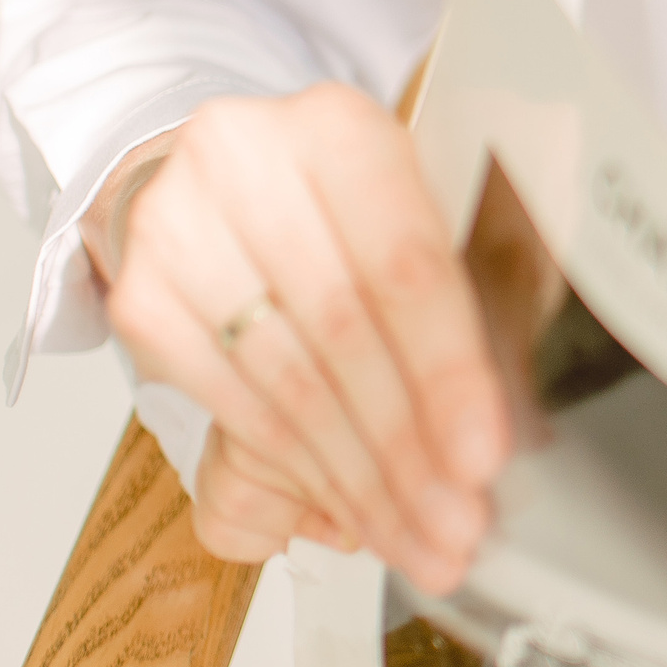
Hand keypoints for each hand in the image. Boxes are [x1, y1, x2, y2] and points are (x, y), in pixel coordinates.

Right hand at [90, 85, 508, 592]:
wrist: (217, 176)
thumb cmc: (344, 201)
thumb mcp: (428, 211)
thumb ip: (486, 289)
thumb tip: (527, 418)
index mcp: (342, 129)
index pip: (404, 268)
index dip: (448, 372)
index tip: (484, 455)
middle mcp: (248, 163)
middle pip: (343, 336)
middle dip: (408, 449)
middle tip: (456, 525)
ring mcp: (179, 230)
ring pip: (286, 385)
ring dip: (360, 480)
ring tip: (419, 537)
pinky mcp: (139, 297)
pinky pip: (235, 408)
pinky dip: (301, 471)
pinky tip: (353, 509)